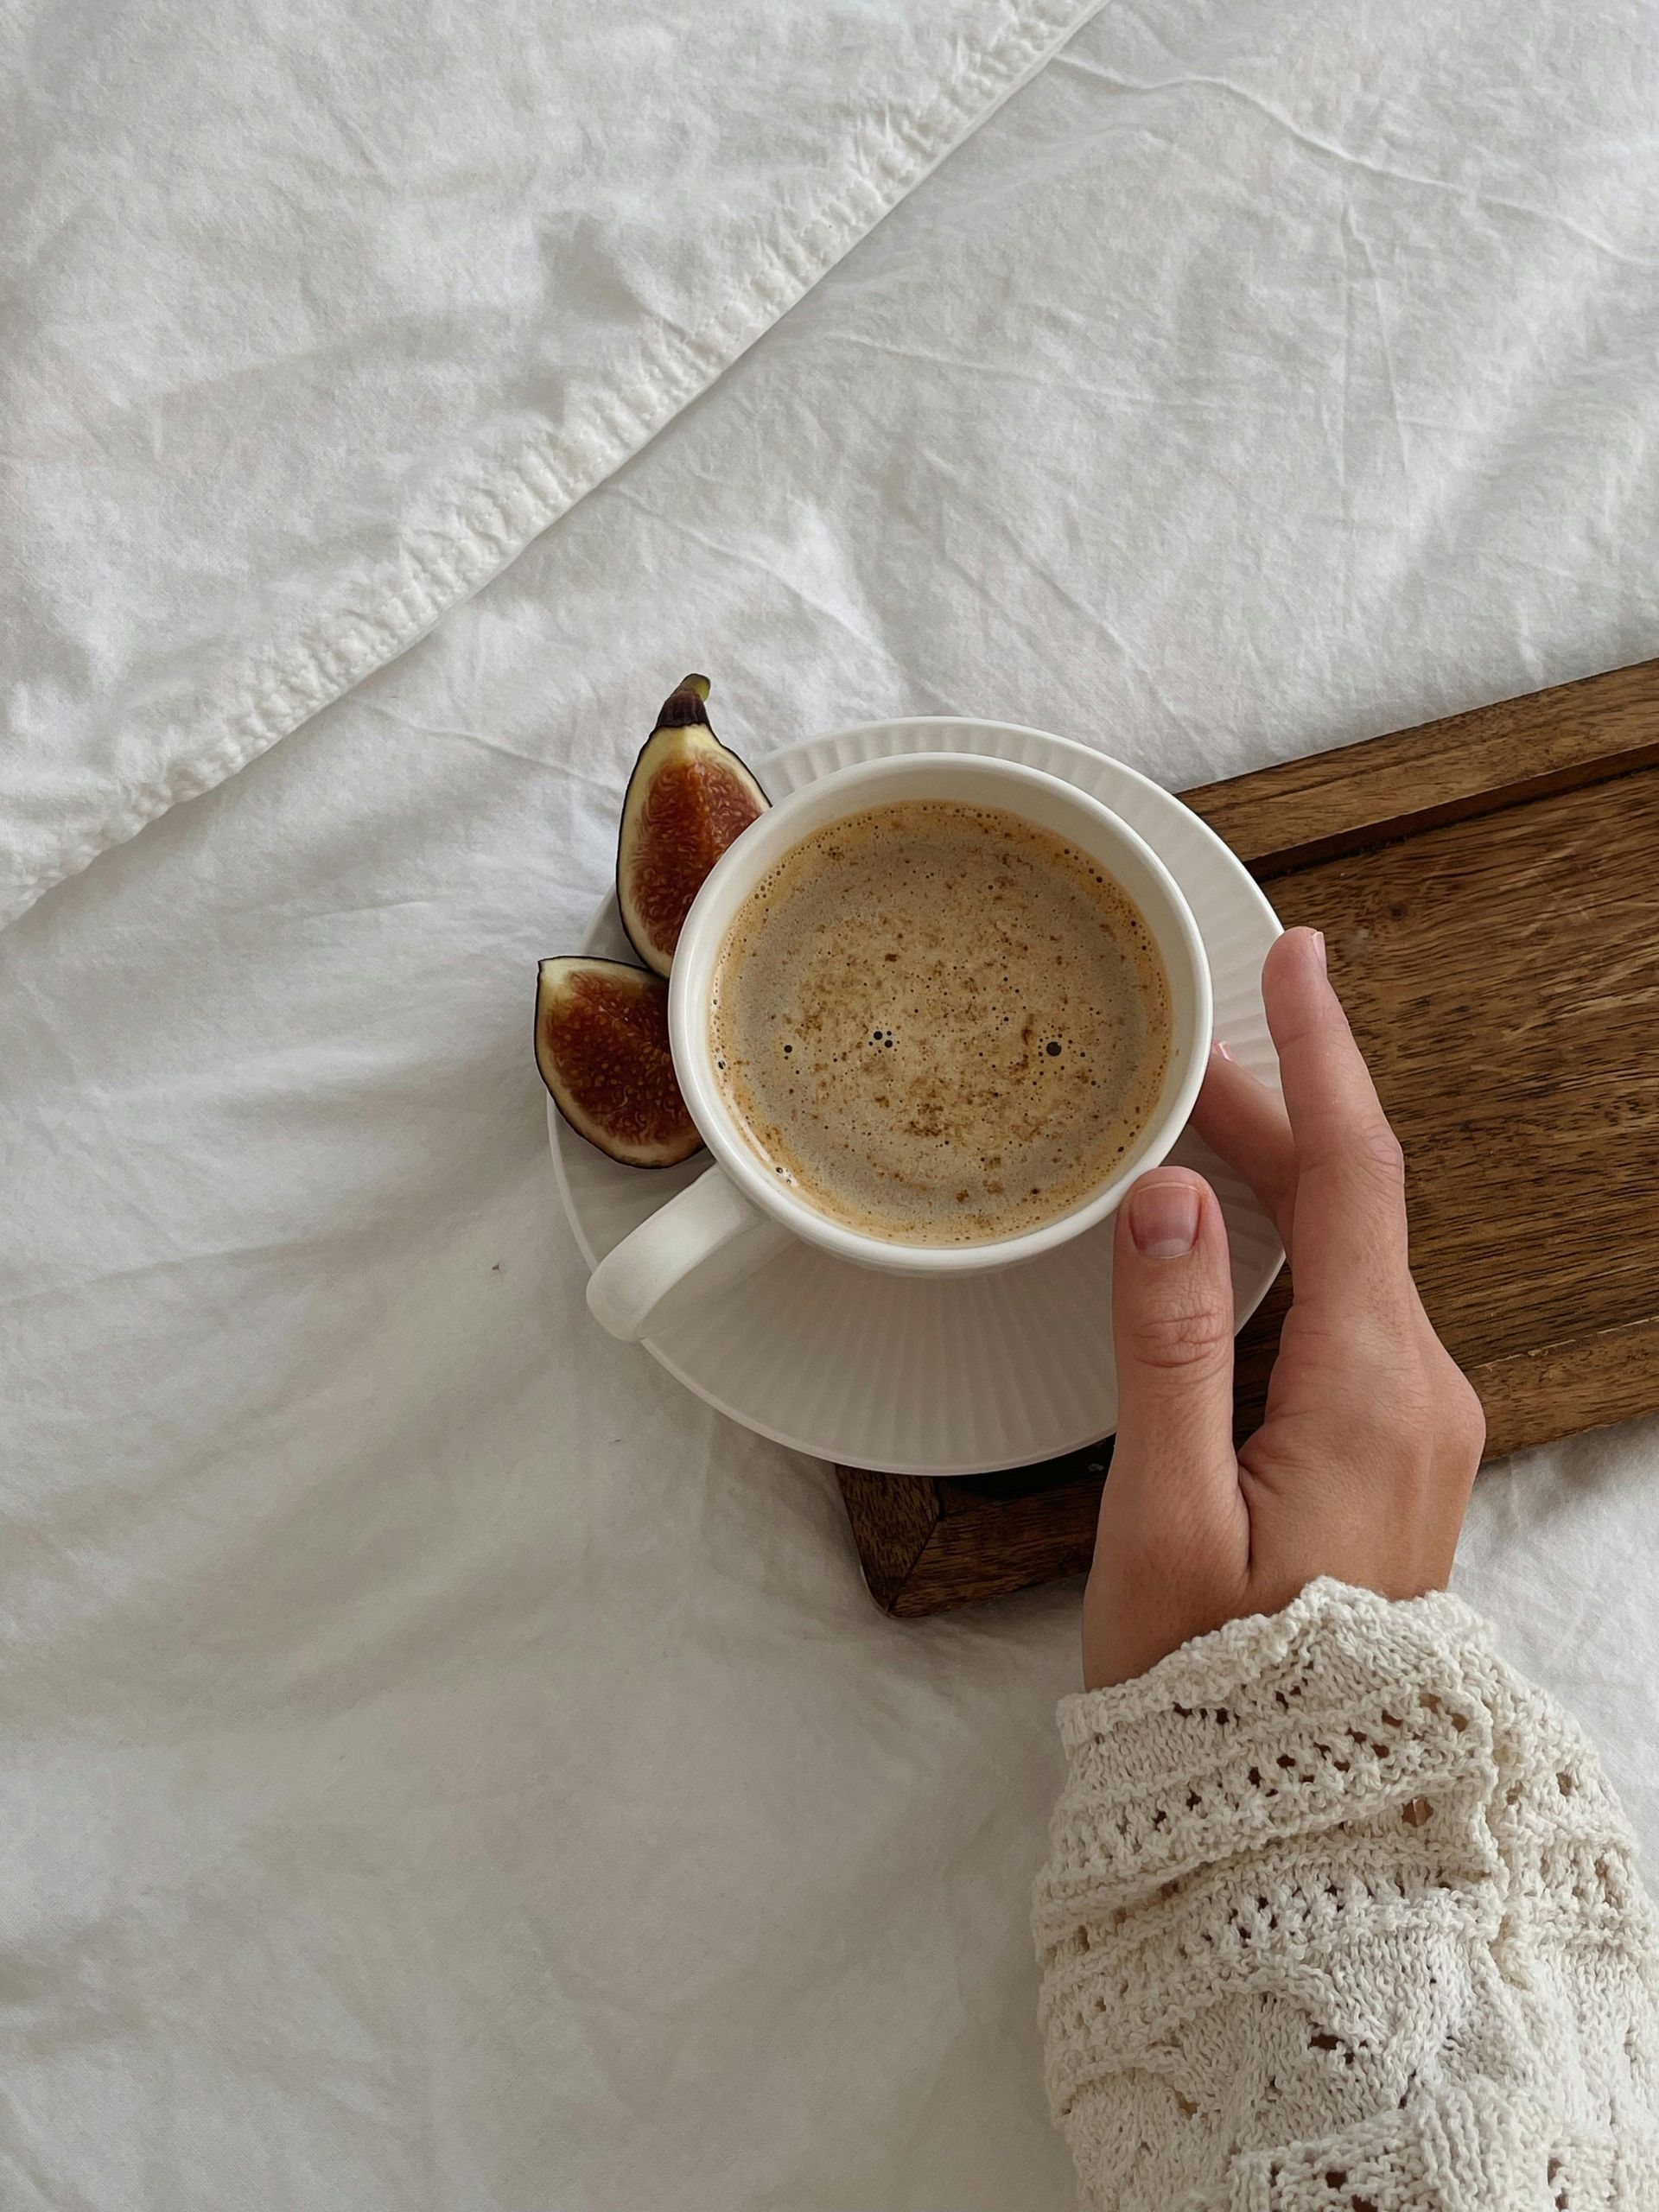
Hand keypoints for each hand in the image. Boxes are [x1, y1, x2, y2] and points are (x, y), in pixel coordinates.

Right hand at [1082, 926, 1484, 1690]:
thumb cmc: (1216, 1682)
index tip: (1295, 961)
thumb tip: (1170, 1198)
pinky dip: (1286, 1257)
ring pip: (1349, 1260)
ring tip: (1182, 1134)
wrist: (1295, 1811)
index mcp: (1370, 1390)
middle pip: (1354, 1207)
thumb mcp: (1163, 1519)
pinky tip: (1224, 1253)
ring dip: (1271, 1187)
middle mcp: (1421, 1392)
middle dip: (1268, 1116)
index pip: (1358, 1177)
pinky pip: (1345, 1318)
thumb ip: (1168, 1350)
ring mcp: (1418, 1426)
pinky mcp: (1394, 1455)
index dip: (1322, 1056)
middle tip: (1175, 1052)